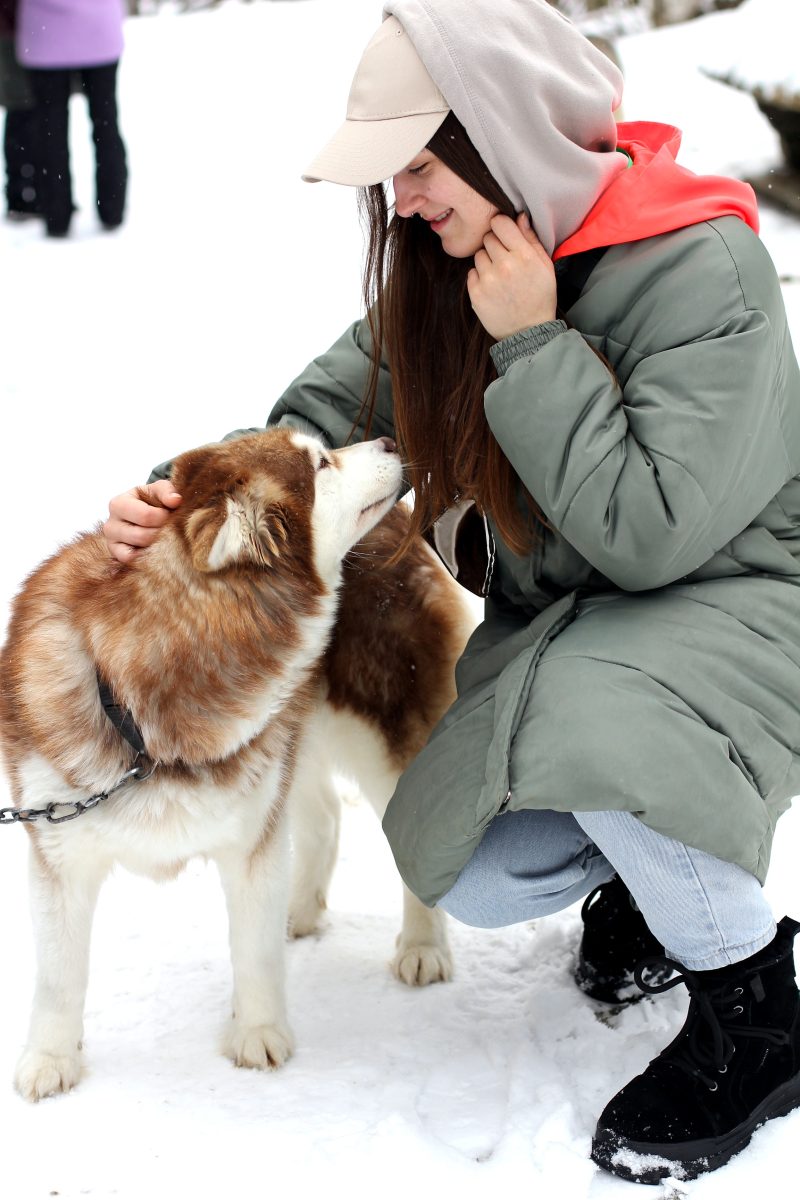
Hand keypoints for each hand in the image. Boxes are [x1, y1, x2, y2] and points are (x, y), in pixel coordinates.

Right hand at [103, 479, 182, 562]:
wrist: (145, 512)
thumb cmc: (151, 500)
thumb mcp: (158, 490)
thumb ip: (167, 491)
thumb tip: (175, 501)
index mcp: (118, 504)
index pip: (146, 516)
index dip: (165, 518)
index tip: (172, 515)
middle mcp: (110, 524)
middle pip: (143, 536)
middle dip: (162, 533)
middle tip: (172, 529)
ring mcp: (111, 542)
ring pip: (137, 551)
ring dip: (156, 546)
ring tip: (165, 537)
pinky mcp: (116, 555)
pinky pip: (130, 561)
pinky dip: (145, 558)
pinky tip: (155, 549)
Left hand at [467, 213, 556, 341]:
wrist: (528, 331)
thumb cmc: (540, 297)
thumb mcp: (545, 266)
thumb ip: (531, 239)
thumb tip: (519, 216)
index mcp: (524, 255)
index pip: (500, 223)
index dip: (501, 227)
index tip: (504, 235)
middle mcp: (504, 265)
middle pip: (488, 238)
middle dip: (495, 245)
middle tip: (505, 260)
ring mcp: (488, 280)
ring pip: (478, 255)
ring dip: (487, 262)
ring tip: (499, 276)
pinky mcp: (476, 293)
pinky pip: (471, 273)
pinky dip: (479, 277)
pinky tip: (492, 288)